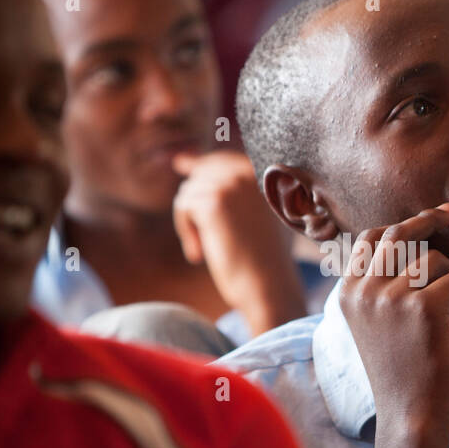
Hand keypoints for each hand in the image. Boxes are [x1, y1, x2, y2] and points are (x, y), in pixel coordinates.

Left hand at [171, 151, 305, 335]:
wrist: (268, 288)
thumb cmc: (261, 259)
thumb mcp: (251, 214)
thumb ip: (226, 186)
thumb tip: (180, 160)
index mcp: (268, 173)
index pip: (223, 159)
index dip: (201, 169)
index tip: (183, 169)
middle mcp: (253, 171)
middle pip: (202, 174)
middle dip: (198, 205)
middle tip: (205, 239)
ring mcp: (235, 184)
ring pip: (190, 191)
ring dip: (191, 222)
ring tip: (206, 249)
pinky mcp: (216, 202)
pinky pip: (184, 205)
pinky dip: (185, 230)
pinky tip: (199, 254)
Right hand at [338, 203, 448, 427]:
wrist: (409, 414)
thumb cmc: (400, 371)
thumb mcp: (376, 324)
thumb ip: (381, 286)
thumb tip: (407, 240)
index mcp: (348, 293)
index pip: (369, 238)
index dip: (401, 223)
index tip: (430, 218)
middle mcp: (364, 291)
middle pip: (398, 233)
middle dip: (427, 219)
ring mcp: (391, 298)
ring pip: (434, 259)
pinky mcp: (423, 308)